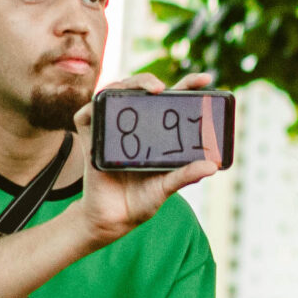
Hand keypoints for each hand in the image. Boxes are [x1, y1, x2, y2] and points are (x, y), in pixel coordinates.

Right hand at [74, 72, 218, 244]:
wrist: (115, 220)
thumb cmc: (143, 200)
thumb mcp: (167, 187)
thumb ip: (186, 175)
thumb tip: (211, 165)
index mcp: (159, 132)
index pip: (174, 100)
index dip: (188, 85)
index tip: (206, 78)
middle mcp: (136, 126)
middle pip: (140, 90)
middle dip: (149, 79)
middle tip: (163, 88)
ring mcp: (112, 129)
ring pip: (114, 93)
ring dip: (125, 85)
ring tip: (141, 92)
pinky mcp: (91, 139)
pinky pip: (86, 115)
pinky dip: (94, 107)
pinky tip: (104, 106)